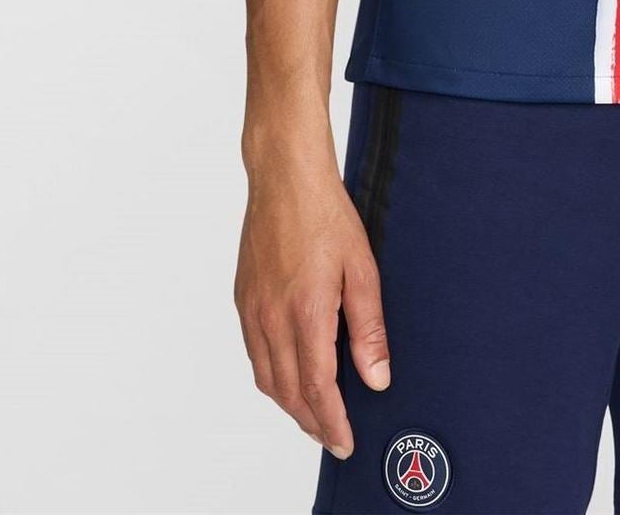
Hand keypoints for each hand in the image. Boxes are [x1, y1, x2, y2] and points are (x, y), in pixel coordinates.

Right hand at [235, 166, 389, 457]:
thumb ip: (369, 328)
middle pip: (288, 392)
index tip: (345, 442)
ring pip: (266, 378)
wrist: (285, 177)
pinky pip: (254, 353)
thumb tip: (376, 378)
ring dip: (289, 404)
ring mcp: (253, 310)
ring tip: (315, 416)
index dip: (332, 422)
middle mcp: (272, 317)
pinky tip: (288, 376)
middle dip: (312, 422)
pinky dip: (271, 377)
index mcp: (307, 312)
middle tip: (334, 438)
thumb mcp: (363, 269)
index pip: (317, 388)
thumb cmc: (326, 214)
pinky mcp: (243, 299)